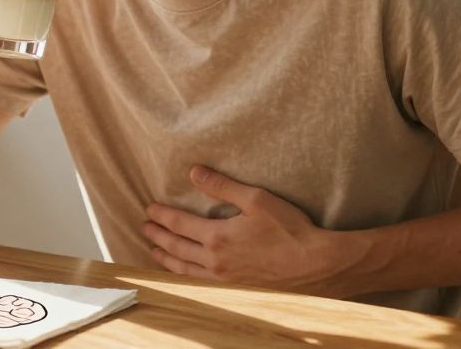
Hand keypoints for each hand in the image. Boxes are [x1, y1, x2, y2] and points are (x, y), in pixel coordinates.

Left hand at [143, 166, 349, 296]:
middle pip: (177, 247)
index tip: (149, 210)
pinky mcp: (236, 290)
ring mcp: (224, 279)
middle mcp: (215, 261)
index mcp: (217, 237)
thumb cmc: (290, 231)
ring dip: (166, 258)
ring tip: (155, 251)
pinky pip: (200, 283)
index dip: (162, 216)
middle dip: (158, 237)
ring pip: (184, 269)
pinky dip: (184, 276)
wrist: (315, 266)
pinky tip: (184, 273)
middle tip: (145, 228)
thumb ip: (222, 186)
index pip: (179, 224)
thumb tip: (194, 172)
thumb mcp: (256, 199)